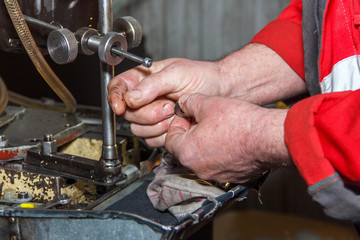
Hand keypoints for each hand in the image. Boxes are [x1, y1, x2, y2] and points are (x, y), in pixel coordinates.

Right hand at [108, 58, 223, 146]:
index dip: (114, 97)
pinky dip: (164, 135)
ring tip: (174, 113)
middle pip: (128, 113)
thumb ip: (151, 84)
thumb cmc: (201, 76)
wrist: (220, 92)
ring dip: (157, 125)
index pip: (118, 87)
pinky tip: (176, 123)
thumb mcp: (176, 73)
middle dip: (148, 113)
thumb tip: (130, 97)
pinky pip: (151, 140)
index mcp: (143, 79)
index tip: (120, 106)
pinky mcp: (161, 130)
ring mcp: (152, 116)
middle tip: (168, 106)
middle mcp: (144, 98)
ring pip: (138, 129)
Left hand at [165, 93, 291, 183]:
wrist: (268, 137)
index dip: (178, 123)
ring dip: (206, 144)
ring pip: (202, 157)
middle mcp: (198, 168)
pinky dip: (221, 154)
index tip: (188, 116)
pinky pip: (219, 164)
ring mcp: (215, 175)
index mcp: (186, 151)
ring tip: (220, 129)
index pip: (170, 138)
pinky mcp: (232, 177)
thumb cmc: (240, 123)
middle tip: (204, 121)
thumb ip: (189, 102)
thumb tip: (183, 103)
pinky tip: (231, 140)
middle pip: (185, 149)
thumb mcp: (208, 103)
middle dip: (192, 133)